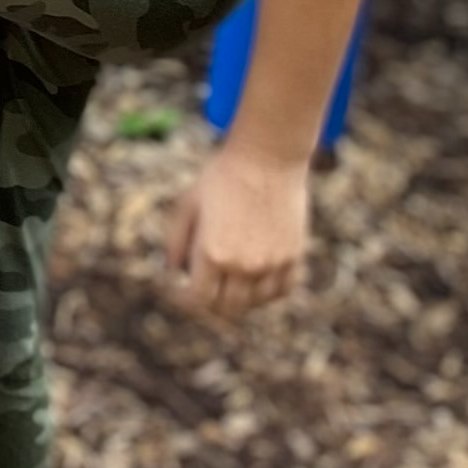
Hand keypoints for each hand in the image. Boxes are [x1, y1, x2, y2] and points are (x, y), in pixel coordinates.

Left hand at [165, 141, 307, 319]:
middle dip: (211, 301)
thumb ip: (176, 242)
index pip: (198, 300)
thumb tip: (174, 272)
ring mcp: (272, 266)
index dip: (186, 301)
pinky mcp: (293, 259)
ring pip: (254, 303)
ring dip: (239, 297)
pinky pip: (280, 291)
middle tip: (205, 286)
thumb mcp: (187, 204)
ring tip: (229, 277)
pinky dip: (267, 291)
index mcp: (213, 253)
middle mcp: (244, 267)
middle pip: (227, 308)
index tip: (182, 294)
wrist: (266, 159)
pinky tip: (255, 276)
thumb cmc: (221, 178)